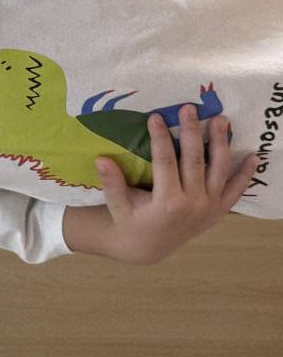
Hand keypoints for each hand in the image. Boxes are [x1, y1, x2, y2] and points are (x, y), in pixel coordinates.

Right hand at [92, 104, 256, 264]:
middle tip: (189, 109)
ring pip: (219, 170)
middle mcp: (193, 204)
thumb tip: (101, 158)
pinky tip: (255, 156)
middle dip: (192, 131)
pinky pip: (236, 191)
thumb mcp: (117, 204)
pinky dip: (247, 174)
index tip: (156, 116)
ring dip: (221, 143)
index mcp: (167, 203)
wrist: (148, 247)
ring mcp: (209, 208)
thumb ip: (112, 182)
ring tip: (221, 120)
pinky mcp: (219, 211)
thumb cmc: (130, 221)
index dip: (160, 137)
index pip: (165, 161)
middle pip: (195, 160)